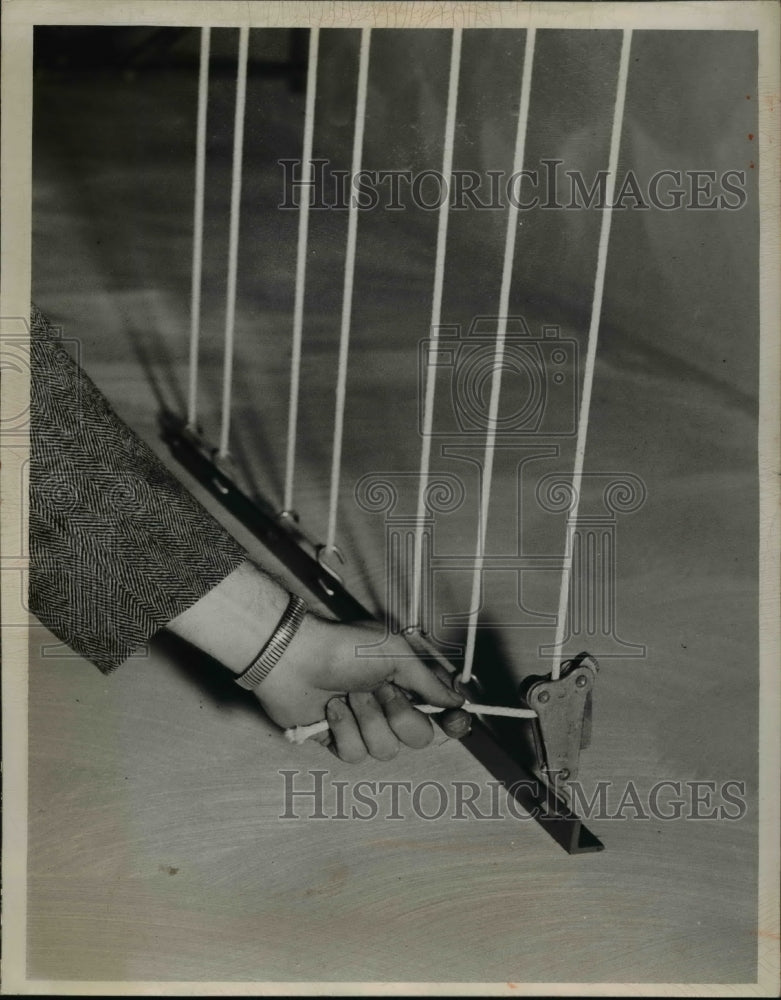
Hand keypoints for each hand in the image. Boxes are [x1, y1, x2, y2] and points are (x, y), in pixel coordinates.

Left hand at [255, 615, 470, 761]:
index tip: (454, 721)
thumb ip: (429, 682)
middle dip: (399, 716)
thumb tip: (456, 700)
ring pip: (386, 750)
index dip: (452, 722)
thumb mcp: (395, 654)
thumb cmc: (342, 647)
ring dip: (367, 720)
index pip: (441, 712)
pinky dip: (343, 729)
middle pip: (419, 738)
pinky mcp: (338, 739)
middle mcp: (389, 705)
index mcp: (406, 682)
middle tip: (380, 691)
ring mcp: (364, 724)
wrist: (293, 658)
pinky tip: (331, 708)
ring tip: (348, 694)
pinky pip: (355, 754)